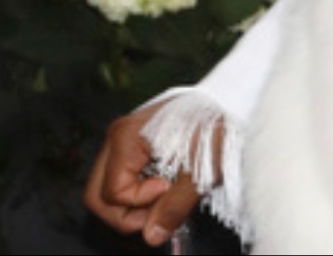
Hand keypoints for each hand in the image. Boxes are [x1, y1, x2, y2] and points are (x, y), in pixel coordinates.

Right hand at [82, 104, 213, 246]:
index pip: (112, 193)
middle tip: (160, 211)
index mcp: (127, 138)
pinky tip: (166, 185)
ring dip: (134, 203)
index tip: (169, 190)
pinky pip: (122, 176)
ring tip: (167, 196)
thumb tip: (152, 236)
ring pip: (107, 188)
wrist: (234, 97)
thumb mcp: (202, 169)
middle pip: (98, 195)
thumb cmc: (220, 123)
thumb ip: (174, 205)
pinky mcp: (134, 142)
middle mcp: (118, 137)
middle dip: (127, 213)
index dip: (140, 203)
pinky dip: (139, 189)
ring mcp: (124, 139)